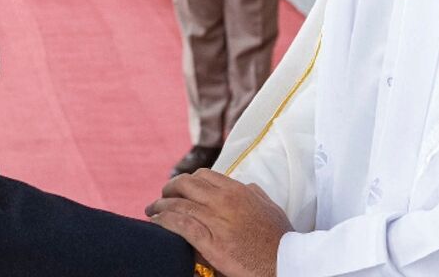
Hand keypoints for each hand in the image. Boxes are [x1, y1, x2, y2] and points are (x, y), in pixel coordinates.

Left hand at [146, 169, 290, 276]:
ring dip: (161, 207)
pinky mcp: (211, 242)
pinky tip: (156, 223)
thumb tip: (245, 186)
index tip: (180, 189)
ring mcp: (217, 221)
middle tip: (162, 197)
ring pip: (179, 204)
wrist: (286, 262)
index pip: (203, 176)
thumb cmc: (280, 238)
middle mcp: (225, 201)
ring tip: (152, 211)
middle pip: (186, 185)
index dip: (187, 181)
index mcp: (238, 191)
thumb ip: (255, 194)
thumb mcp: (270, 207)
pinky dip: (165, 222)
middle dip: (169, 189)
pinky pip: (180, 225)